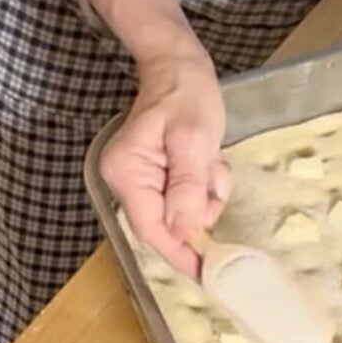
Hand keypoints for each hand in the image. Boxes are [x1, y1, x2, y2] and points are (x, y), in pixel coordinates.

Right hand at [100, 49, 231, 276]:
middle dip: (201, 209)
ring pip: (186, 211)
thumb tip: (186, 231)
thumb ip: (188, 187)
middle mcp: (128, 181)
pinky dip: (207, 184)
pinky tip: (209, 160)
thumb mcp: (194, 140)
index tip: (208, 275)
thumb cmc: (186, 95)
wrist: (180, 67)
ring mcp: (143, 180)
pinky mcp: (161, 177)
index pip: (152, 229)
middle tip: (214, 177)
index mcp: (128, 173)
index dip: (181, 254)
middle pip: (170, 223)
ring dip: (208, 193)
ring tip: (212, 161)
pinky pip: (190, 197)